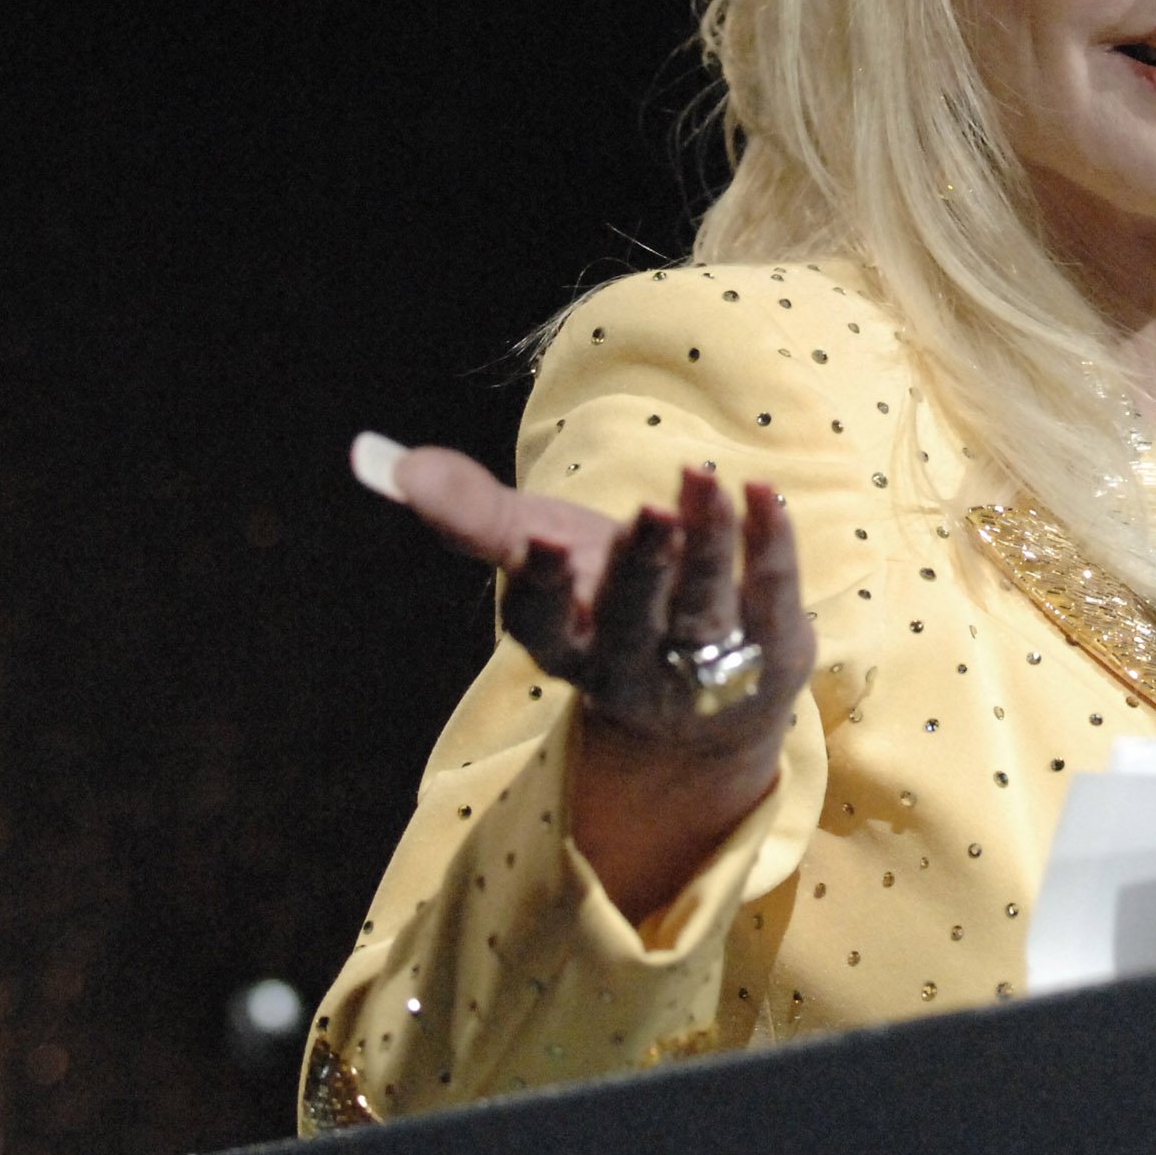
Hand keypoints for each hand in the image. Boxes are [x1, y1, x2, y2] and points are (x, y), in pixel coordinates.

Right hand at [352, 435, 815, 918]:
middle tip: (648, 511)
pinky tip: (762, 490)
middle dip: (639, 570)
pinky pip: (772, 594)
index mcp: (564, 644)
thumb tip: (383, 461)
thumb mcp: (538, 552)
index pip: (543, 628)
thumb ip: (470, 512)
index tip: (541, 541)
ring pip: (705, 608)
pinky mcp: (772, 649)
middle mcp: (631, 666)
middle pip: (633, 622)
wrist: (706, 693)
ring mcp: (706, 665)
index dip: (542, 588)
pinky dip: (768, 542)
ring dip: (707, 546)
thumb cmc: (603, 597)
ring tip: (702, 479)